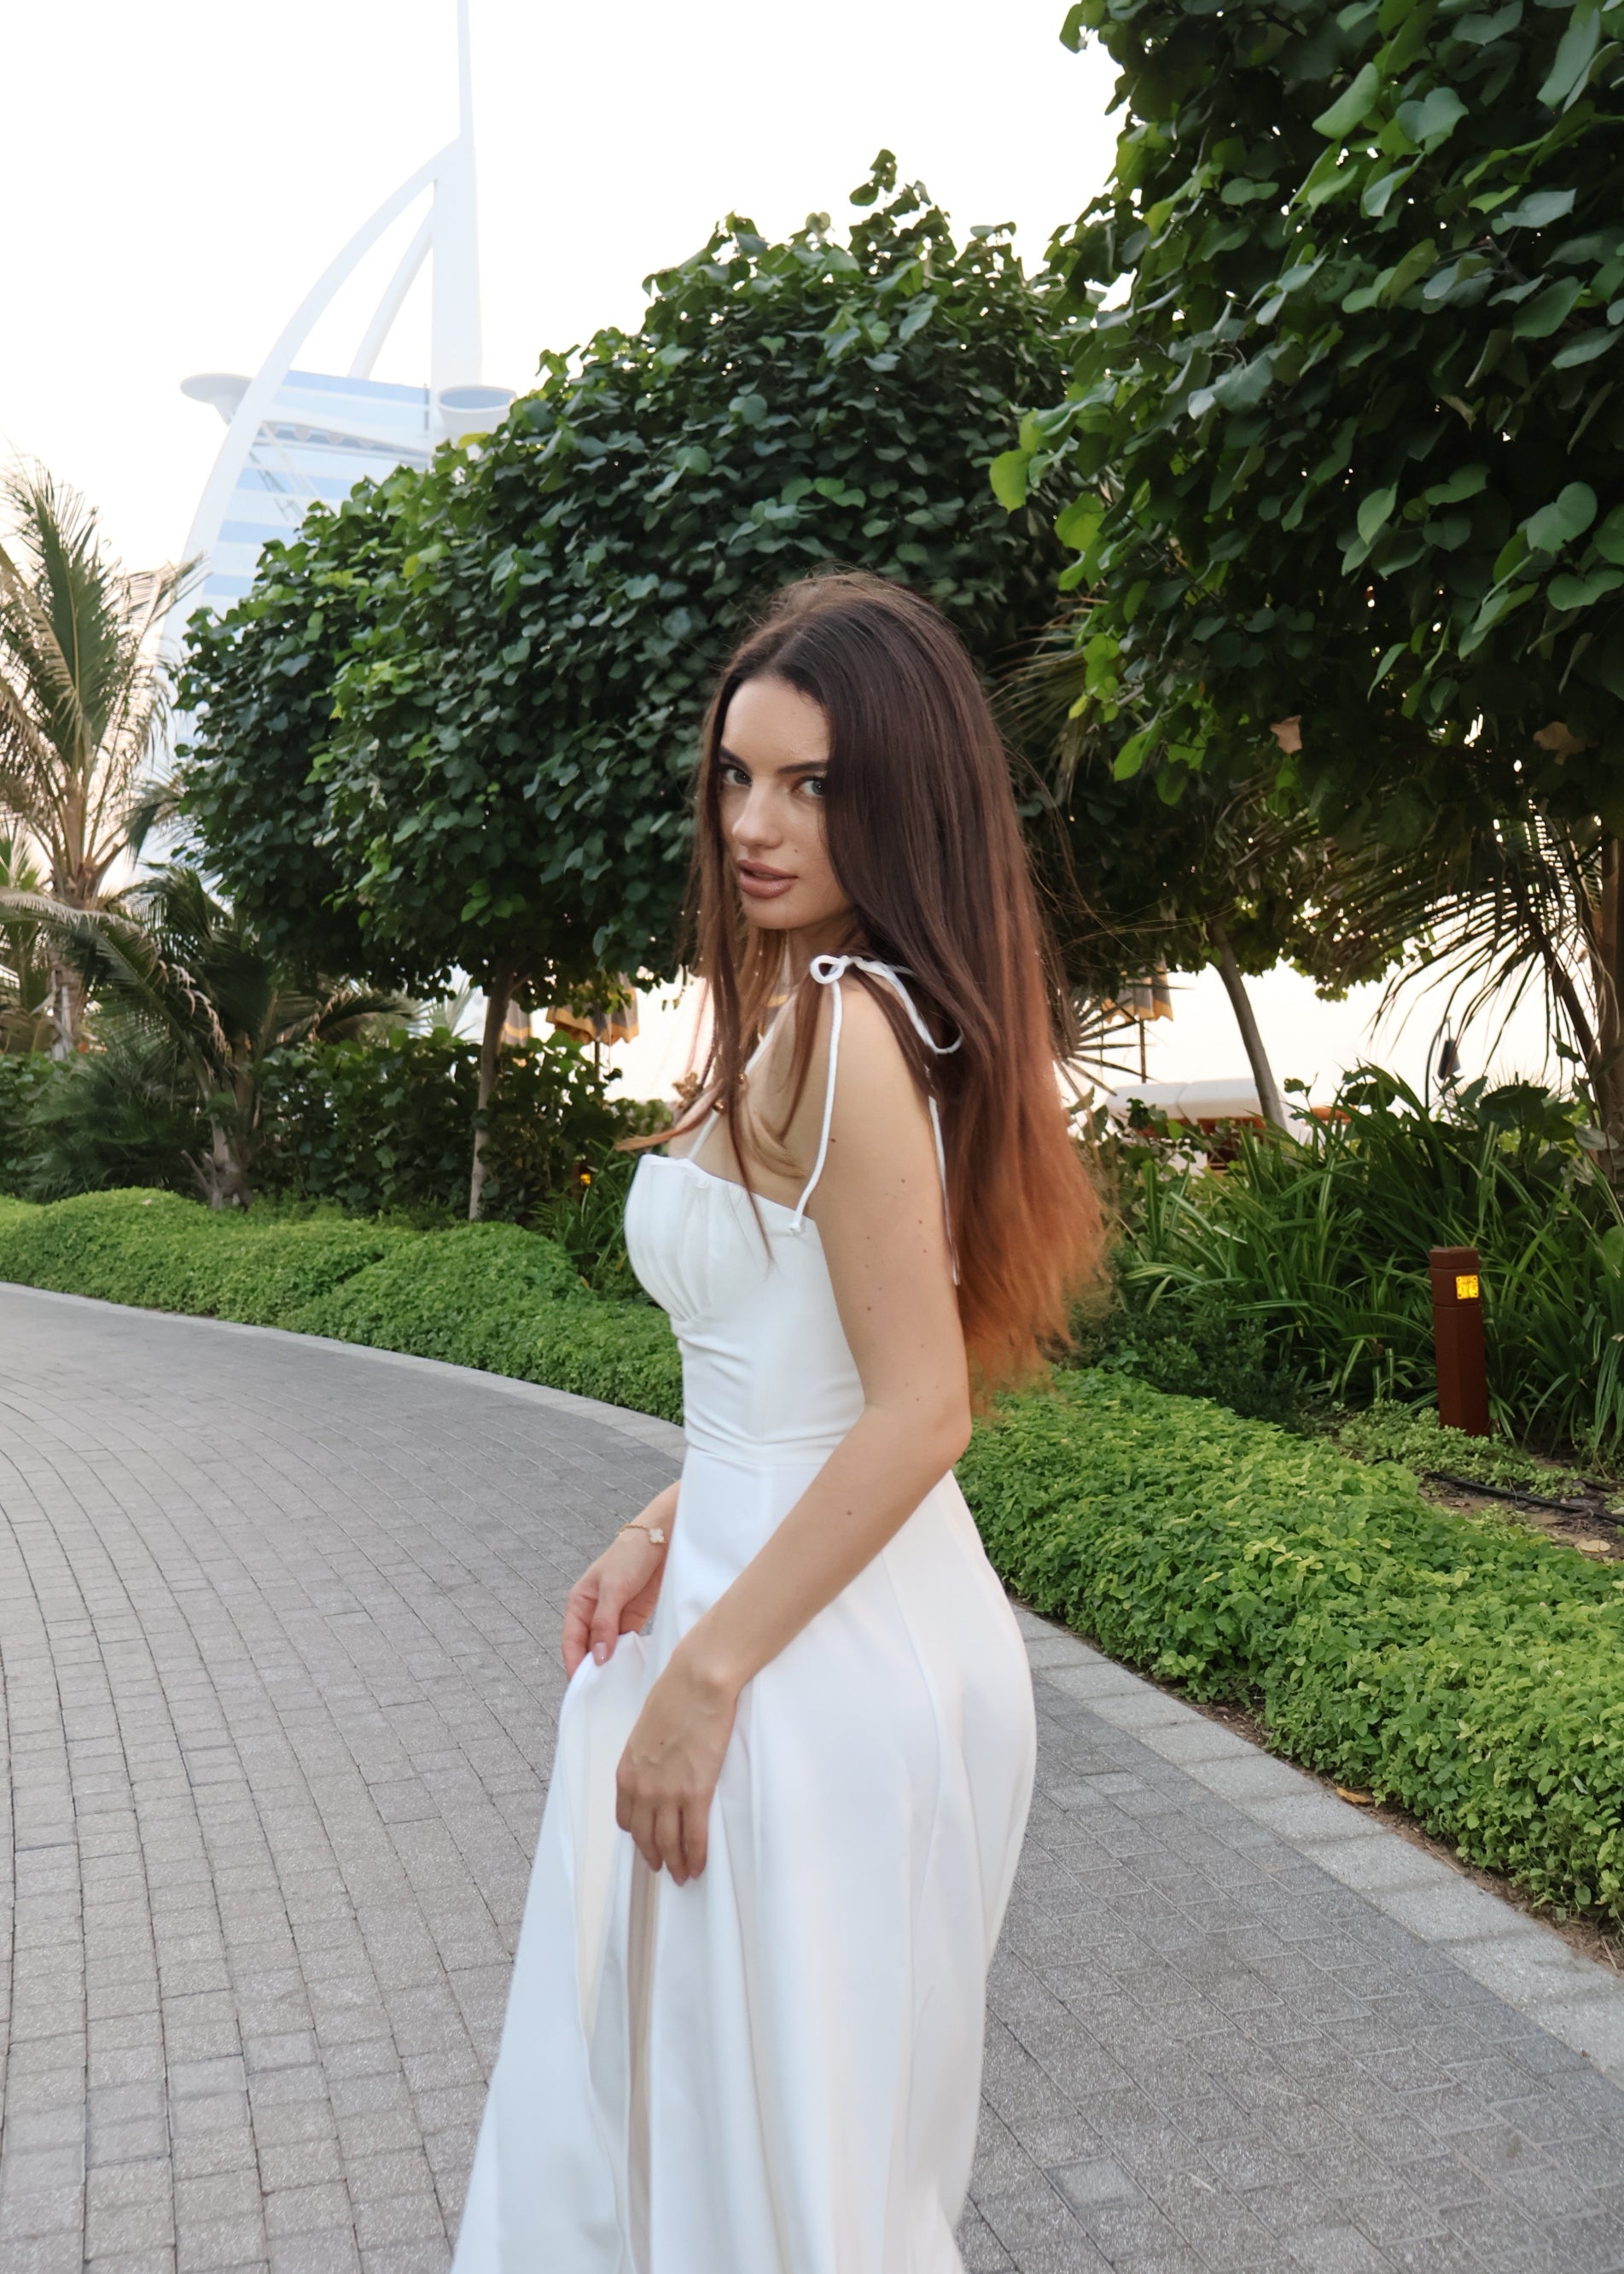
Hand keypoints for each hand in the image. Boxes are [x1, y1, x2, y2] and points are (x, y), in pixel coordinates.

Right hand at [562, 1501, 671, 1677]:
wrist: (663, 1538)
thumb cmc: (631, 1554)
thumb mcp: (613, 1588)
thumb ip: (604, 1623)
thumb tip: (598, 1657)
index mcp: (579, 1603)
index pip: (572, 1641)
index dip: (575, 1664)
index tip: (582, 1686)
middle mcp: (594, 1613)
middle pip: (589, 1648)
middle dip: (593, 1669)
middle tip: (601, 1694)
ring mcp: (614, 1618)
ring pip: (607, 1649)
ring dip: (611, 1665)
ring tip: (617, 1687)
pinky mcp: (633, 1619)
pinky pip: (625, 1644)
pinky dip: (627, 1657)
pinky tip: (633, 1670)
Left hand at [615, 1650, 737, 1882]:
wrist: (697, 1683)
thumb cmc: (675, 1696)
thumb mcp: (647, 1729)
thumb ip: (647, 1755)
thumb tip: (658, 1767)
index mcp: (627, 1771)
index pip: (626, 1818)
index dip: (638, 1836)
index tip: (647, 1844)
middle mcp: (642, 1788)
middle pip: (645, 1836)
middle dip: (654, 1856)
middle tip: (664, 1869)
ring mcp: (668, 1793)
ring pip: (668, 1843)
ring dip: (675, 1864)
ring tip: (683, 1875)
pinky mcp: (695, 1792)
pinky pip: (693, 1836)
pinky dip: (695, 1856)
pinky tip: (699, 1865)